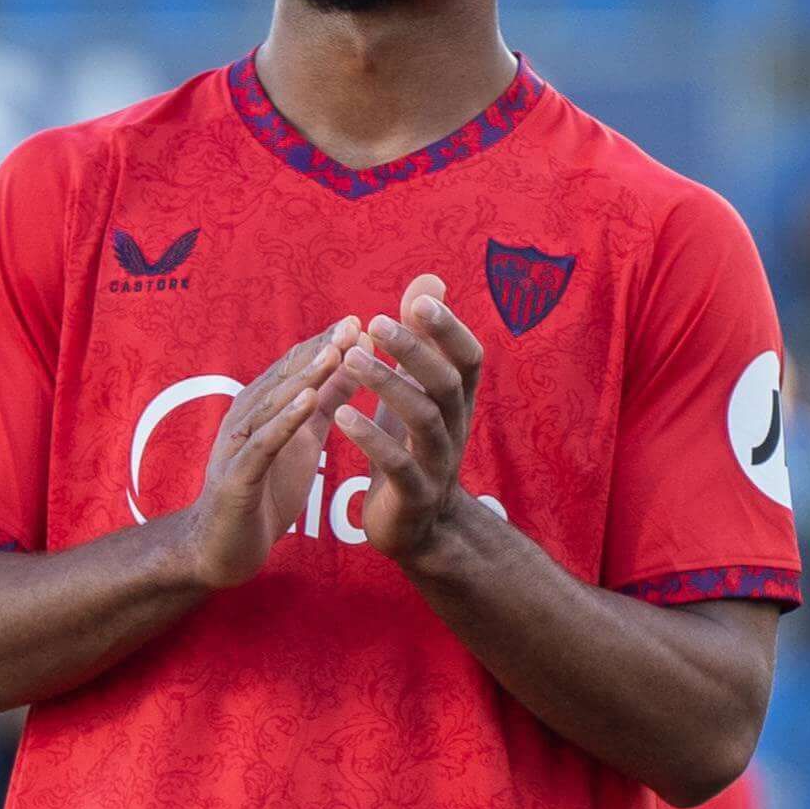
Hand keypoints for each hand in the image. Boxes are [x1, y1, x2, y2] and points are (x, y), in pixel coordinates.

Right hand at [181, 325, 348, 591]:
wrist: (221, 549)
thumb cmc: (264, 493)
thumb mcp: (304, 442)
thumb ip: (325, 403)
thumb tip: (353, 363)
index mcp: (264, 409)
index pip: (296, 368)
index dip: (326, 343)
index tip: (359, 321)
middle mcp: (246, 418)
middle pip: (285, 376)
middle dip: (319, 350)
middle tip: (352, 324)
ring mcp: (238, 446)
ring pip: (273, 403)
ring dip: (304, 377)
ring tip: (334, 353)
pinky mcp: (237, 477)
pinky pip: (263, 444)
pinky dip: (285, 420)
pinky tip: (307, 402)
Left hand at [329, 275, 489, 570]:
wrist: (418, 529)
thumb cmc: (413, 448)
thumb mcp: (418, 391)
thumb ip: (422, 339)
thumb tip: (428, 280)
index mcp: (457, 402)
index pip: (468, 357)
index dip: (450, 328)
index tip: (420, 298)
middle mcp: (455, 428)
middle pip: (445, 381)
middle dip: (414, 349)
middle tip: (375, 321)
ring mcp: (438, 463)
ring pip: (423, 418)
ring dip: (387, 385)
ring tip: (349, 360)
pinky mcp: (414, 495)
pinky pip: (398, 465)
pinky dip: (371, 437)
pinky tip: (342, 415)